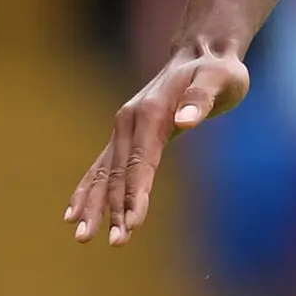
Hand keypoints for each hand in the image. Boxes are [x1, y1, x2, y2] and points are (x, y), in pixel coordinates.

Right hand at [66, 45, 250, 245]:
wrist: (202, 53)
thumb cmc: (218, 70)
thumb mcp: (220, 79)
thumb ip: (202, 99)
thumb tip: (186, 120)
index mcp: (150, 113)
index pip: (140, 162)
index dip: (136, 194)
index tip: (132, 223)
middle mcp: (129, 122)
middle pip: (116, 173)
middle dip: (111, 209)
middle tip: (109, 241)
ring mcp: (124, 128)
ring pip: (104, 173)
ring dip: (94, 205)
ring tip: (83, 237)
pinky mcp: (127, 135)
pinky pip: (103, 167)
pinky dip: (89, 189)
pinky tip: (75, 213)